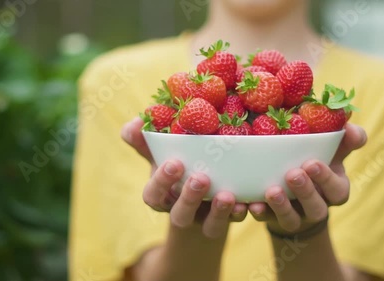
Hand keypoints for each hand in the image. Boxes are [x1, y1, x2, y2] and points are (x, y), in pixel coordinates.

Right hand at [121, 117, 247, 237]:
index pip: (153, 195)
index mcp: (162, 195)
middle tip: (200, 178)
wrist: (204, 184)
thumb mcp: (161, 152)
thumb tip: (134, 124)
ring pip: (209, 226)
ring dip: (218, 213)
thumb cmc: (179, 162)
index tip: (174, 162)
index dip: (162, 182)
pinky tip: (249, 203)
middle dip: (189, 198)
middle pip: (180, 215)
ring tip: (227, 195)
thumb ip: (146, 139)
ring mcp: (206, 219)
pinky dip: (241, 213)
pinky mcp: (228, 220)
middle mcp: (182, 211)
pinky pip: (235, 224)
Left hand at [249, 124, 366, 234]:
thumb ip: (343, 138)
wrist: (294, 188)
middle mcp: (316, 207)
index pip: (338, 190)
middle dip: (305, 192)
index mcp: (334, 190)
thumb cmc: (315, 161)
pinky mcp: (272, 219)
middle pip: (316, 208)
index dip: (326, 179)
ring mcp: (294, 217)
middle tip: (293, 173)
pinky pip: (265, 221)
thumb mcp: (331, 150)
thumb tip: (350, 122)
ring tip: (272, 191)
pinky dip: (259, 213)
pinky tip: (252, 204)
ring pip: (291, 220)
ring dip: (282, 206)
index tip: (311, 162)